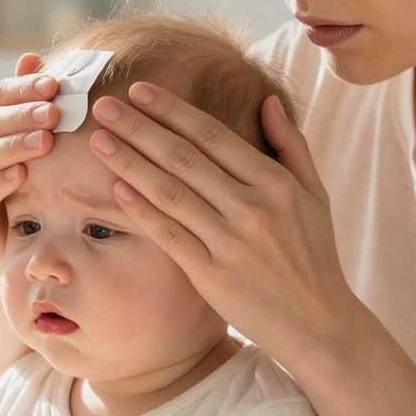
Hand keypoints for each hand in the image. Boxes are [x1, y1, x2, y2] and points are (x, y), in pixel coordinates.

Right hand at [0, 54, 59, 266]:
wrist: (15, 234)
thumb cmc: (28, 178)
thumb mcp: (32, 136)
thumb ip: (29, 100)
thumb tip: (30, 57)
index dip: (25, 89)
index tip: (55, 85)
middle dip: (23, 115)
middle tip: (55, 113)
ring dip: (15, 146)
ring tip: (45, 141)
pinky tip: (22, 175)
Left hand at [86, 85, 364, 374]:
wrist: (318, 324)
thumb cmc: (313, 256)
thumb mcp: (316, 195)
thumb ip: (291, 145)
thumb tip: (265, 100)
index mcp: (276, 183)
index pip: (212, 136)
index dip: (171, 110)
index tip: (139, 91)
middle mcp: (253, 208)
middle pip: (183, 157)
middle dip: (138, 127)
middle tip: (102, 105)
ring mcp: (231, 243)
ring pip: (170, 192)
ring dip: (129, 163)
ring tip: (98, 141)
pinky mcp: (213, 276)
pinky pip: (170, 236)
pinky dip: (142, 211)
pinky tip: (116, 189)